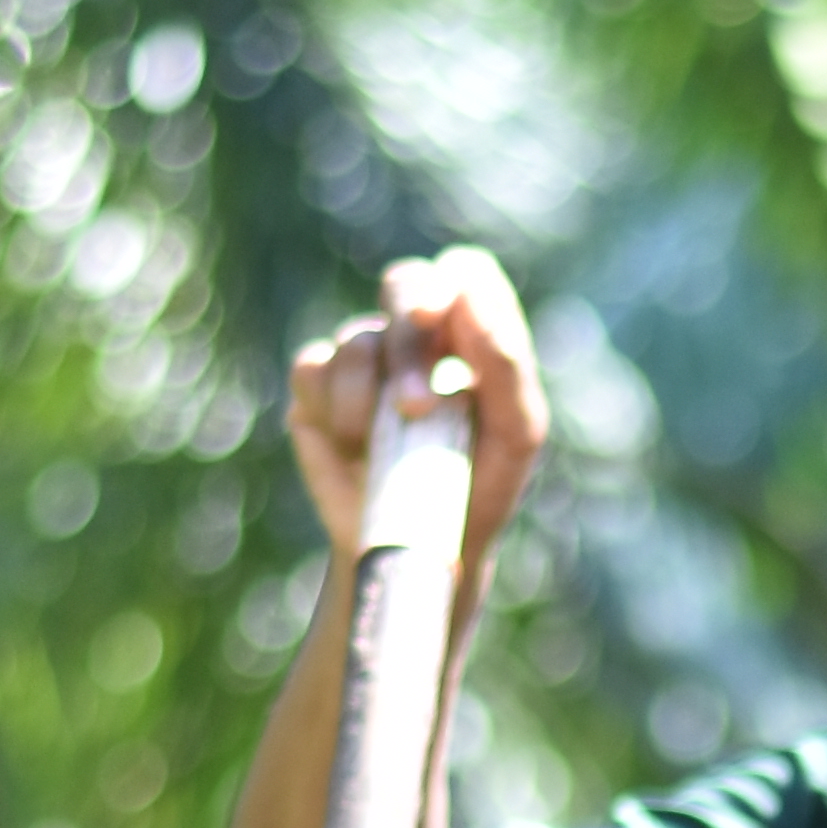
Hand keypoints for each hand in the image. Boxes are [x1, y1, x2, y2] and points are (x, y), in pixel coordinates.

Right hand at [282, 248, 550, 586]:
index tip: (444, 328)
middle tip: (415, 409)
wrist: (418, 553)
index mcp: (473, 337)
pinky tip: (351, 449)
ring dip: (369, 397)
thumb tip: (469, 294)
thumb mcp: (515, 434)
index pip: (465, 275)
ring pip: (357, 339)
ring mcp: (365, 359)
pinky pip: (312, 368)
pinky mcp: (318, 389)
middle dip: (409, 345)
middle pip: (405, 284)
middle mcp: (417, 338)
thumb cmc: (477, 487)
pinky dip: (331, 408)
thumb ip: (505, 363)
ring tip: (381, 451)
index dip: (455, 286)